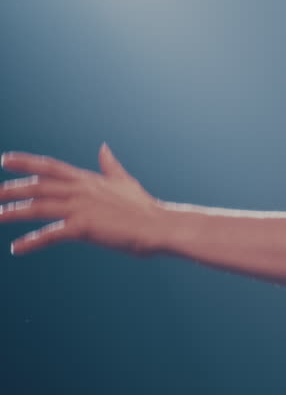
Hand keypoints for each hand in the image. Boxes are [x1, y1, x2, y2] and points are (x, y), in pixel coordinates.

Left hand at [1, 143, 165, 256]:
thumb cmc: (145, 208)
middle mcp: (82, 190)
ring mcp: (82, 207)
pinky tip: (16, 248)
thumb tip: (103, 147)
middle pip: (38, 186)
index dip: (26, 162)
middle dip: (11, 189)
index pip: (51, 167)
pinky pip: (51, 234)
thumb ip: (110, 166)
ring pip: (38, 207)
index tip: (4, 159)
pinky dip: (32, 242)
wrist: (160, 226)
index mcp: (89, 179)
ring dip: (13, 212)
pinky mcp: (84, 227)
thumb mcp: (125, 182)